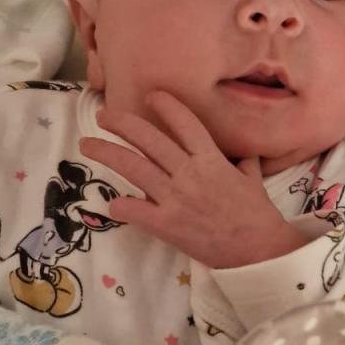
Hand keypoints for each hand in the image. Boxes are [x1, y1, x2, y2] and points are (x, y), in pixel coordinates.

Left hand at [79, 90, 308, 267]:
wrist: (257, 249)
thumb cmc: (257, 214)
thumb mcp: (253, 180)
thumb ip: (245, 162)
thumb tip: (247, 151)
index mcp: (211, 159)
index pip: (185, 123)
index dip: (166, 106)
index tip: (151, 95)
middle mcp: (189, 173)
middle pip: (149, 139)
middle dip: (123, 123)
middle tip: (103, 116)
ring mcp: (175, 198)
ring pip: (134, 167)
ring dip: (107, 153)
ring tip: (87, 144)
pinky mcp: (167, 224)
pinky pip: (135, 210)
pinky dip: (120, 205)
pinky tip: (111, 201)